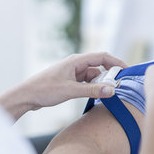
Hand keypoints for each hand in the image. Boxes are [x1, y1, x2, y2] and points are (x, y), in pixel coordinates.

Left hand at [0, 52, 126, 120]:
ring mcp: (73, 73)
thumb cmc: (45, 90)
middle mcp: (76, 64)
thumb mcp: (71, 91)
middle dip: (109, 76)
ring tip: (106, 95)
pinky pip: (87, 82)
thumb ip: (92, 91)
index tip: (127, 71)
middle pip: (99, 67)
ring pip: (94, 76)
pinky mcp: (70, 81)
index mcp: (76, 61)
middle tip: (118, 87)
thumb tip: (112, 90)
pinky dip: (93, 88)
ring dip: (100, 84)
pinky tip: (95, 96)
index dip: (116, 63)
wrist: (26, 96)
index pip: (102, 57)